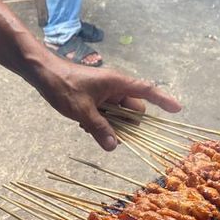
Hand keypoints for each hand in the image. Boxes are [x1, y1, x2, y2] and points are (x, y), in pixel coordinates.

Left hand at [34, 60, 181, 150]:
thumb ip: (99, 128)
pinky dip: (99, 121)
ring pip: (118, 114)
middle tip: (108, 131)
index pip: (147, 90)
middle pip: (133, 110)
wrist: (42, 73)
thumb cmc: (64, 86)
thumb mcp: (82, 111)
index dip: (163, 100)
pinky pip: (106, 114)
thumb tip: (114, 146)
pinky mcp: (95, 98)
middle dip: (126, 124)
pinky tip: (83, 123)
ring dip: (109, 124)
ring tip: (88, 125)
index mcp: (118, 84)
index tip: (177, 109)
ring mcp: (105, 93)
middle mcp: (115, 88)